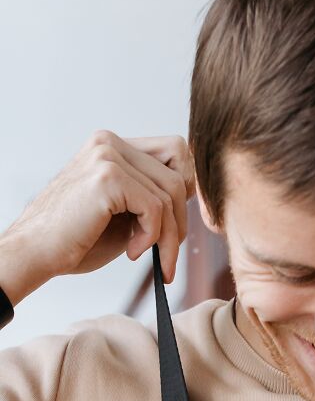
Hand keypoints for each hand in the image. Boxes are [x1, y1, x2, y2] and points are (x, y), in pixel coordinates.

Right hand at [1, 129, 193, 302]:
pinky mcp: (108, 177)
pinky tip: (133, 251)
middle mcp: (110, 143)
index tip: (175, 224)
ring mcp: (108, 155)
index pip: (176, 152)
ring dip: (168, 236)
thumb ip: (151, 197)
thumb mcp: (123, 211)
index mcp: (113, 146)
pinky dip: (152, 237)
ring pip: (171, 194)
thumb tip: (192, 196)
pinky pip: (155, 208)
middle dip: (181, 219)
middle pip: (179, 173)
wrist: (36, 253)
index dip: (186, 189)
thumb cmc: (76, 238)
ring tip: (150, 257)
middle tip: (167, 252)